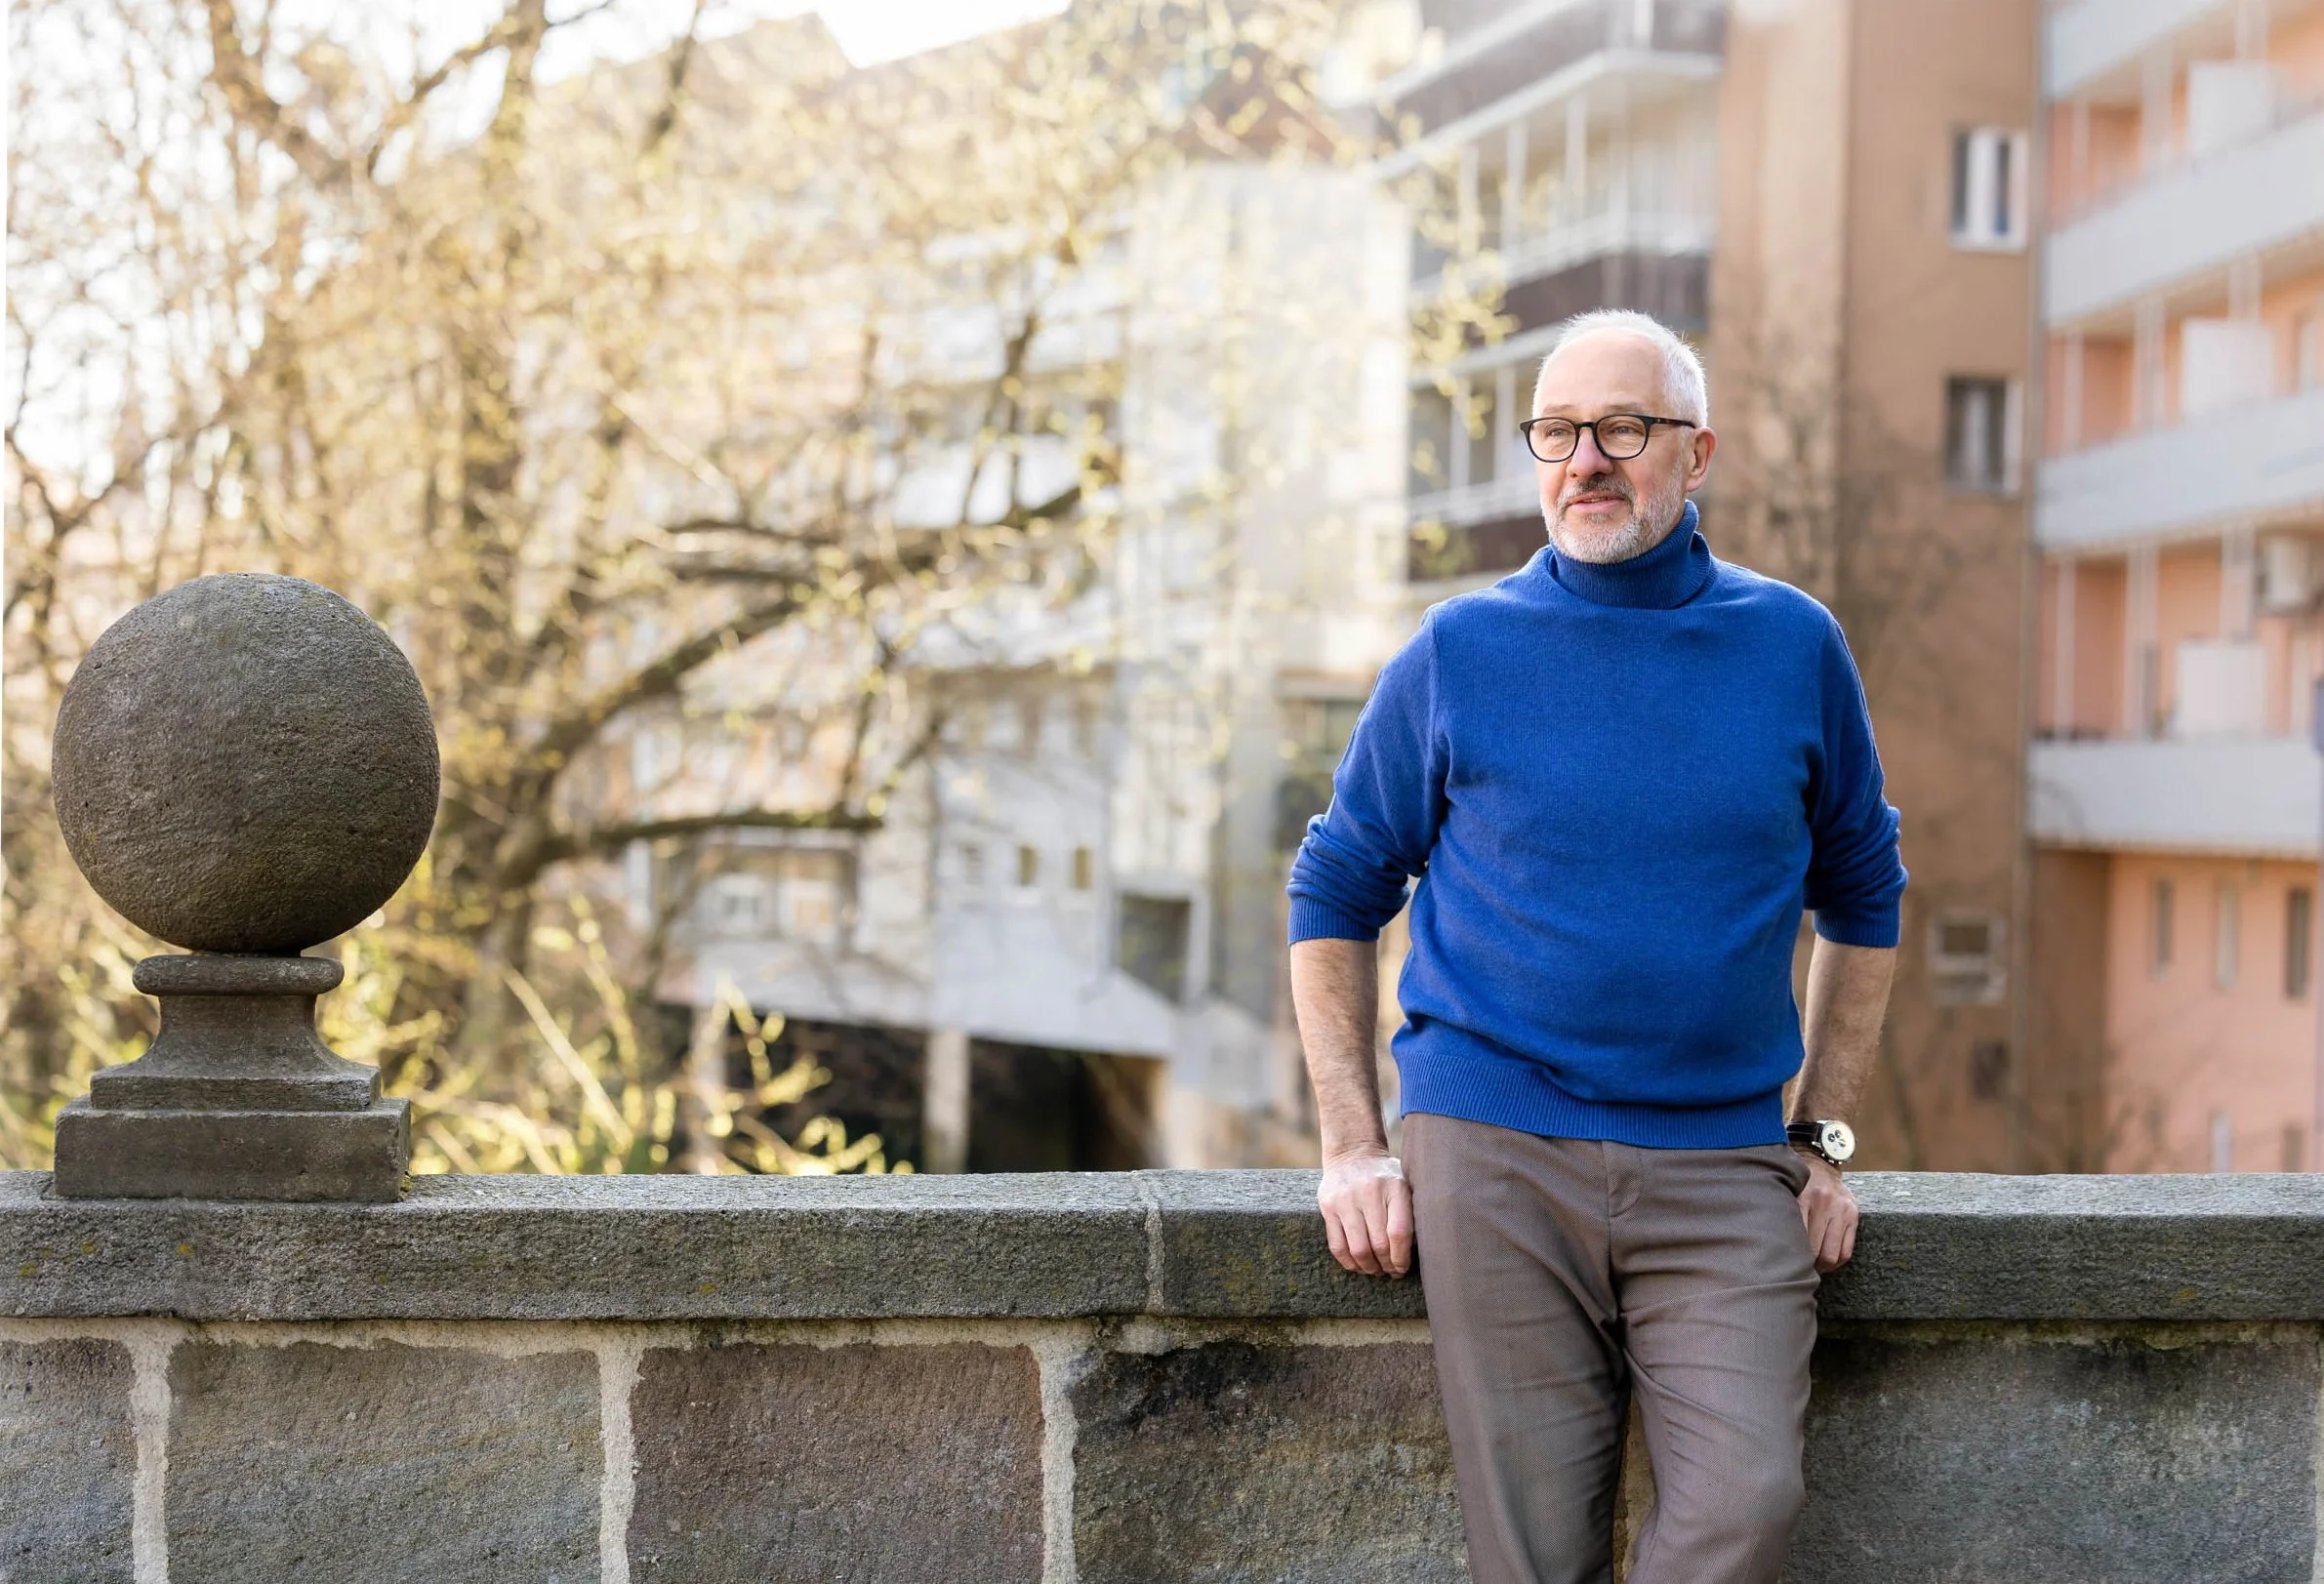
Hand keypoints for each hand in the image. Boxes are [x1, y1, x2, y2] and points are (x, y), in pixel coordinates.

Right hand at [1318, 1151, 1413, 1276]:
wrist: (1352, 1152)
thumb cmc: (1385, 1176)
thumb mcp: (1404, 1185)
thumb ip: (1411, 1213)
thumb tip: (1414, 1252)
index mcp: (1394, 1187)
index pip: (1399, 1232)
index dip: (1401, 1257)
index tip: (1402, 1267)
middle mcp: (1369, 1192)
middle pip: (1379, 1244)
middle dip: (1387, 1265)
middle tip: (1391, 1271)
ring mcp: (1345, 1199)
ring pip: (1358, 1248)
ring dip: (1369, 1267)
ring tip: (1375, 1270)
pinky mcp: (1328, 1207)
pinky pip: (1337, 1245)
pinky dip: (1349, 1262)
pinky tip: (1358, 1265)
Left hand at [1794, 1149, 1857, 1272]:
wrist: (1821, 1166)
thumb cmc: (1798, 1187)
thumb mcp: (1788, 1196)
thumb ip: (1783, 1218)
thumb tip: (1772, 1250)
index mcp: (1803, 1198)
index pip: (1798, 1238)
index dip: (1793, 1258)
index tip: (1786, 1266)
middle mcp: (1824, 1203)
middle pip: (1816, 1250)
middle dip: (1808, 1265)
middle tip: (1800, 1269)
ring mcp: (1842, 1210)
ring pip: (1833, 1254)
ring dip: (1823, 1267)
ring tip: (1814, 1268)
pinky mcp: (1854, 1216)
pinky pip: (1847, 1251)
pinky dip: (1836, 1262)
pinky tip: (1827, 1263)